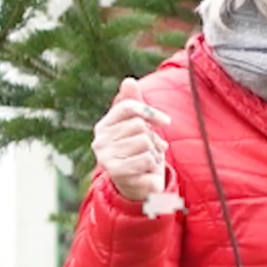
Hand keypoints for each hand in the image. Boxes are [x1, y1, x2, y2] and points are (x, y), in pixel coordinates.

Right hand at [91, 77, 172, 204]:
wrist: (134, 186)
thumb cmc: (136, 152)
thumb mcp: (136, 127)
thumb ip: (133, 104)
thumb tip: (128, 81)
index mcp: (103, 126)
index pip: (128, 107)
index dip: (150, 112)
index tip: (166, 122)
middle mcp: (100, 141)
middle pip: (140, 127)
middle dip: (153, 138)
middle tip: (152, 150)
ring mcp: (106, 157)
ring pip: (145, 143)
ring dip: (154, 153)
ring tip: (149, 161)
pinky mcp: (116, 173)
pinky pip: (147, 160)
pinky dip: (153, 167)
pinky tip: (147, 172)